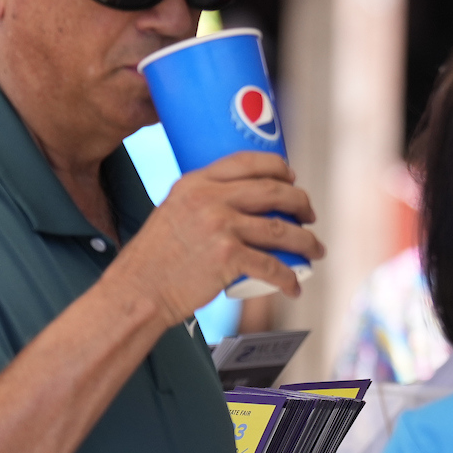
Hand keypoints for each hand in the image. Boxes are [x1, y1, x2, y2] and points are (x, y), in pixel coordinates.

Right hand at [107, 152, 325, 321]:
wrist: (138, 290)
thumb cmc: (153, 258)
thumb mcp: (171, 212)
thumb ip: (199, 202)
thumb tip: (234, 203)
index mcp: (195, 183)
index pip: (248, 162)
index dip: (278, 167)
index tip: (292, 178)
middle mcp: (210, 199)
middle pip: (273, 191)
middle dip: (301, 202)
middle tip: (309, 215)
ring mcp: (221, 227)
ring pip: (281, 229)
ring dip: (307, 241)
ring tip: (315, 250)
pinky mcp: (229, 258)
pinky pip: (273, 266)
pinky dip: (289, 278)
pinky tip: (295, 286)